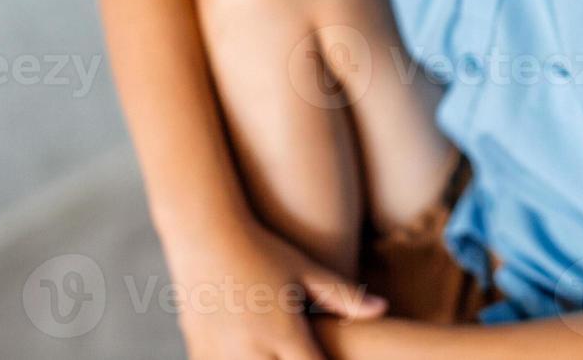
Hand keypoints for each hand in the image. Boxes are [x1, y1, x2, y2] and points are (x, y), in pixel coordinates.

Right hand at [168, 217, 387, 359]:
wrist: (204, 235)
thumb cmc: (261, 249)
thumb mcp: (303, 269)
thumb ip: (343, 295)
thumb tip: (383, 309)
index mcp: (283, 334)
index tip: (326, 357)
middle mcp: (251, 351)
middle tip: (297, 349)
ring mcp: (220, 356)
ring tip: (276, 348)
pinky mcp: (199, 354)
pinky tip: (248, 347)